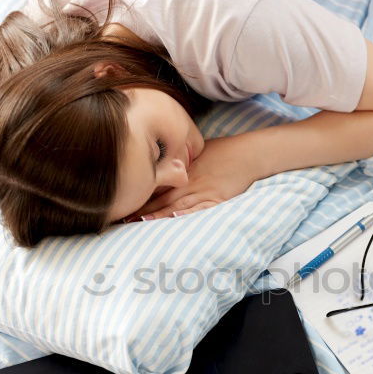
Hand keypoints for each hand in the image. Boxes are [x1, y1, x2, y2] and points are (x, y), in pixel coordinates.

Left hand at [124, 134, 267, 220]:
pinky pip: (200, 209)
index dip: (141, 195)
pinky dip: (187, 214)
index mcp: (184, 171)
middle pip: (162, 197)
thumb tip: (162, 167)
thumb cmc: (223, 152)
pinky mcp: (217, 199)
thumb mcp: (198, 153)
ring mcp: (204, 191)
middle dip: (143, 209)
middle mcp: (190, 182)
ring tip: (141, 221)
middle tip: (124, 217)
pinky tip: (175, 218)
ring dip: (159, 214)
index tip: (125, 202)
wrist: (248, 154)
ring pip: (177, 204)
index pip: (157, 185)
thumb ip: (180, 163)